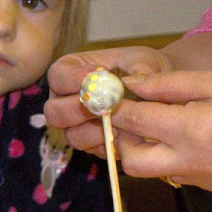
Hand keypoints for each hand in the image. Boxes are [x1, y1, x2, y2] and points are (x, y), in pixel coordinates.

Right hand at [45, 46, 173, 155]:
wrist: (158, 91)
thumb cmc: (143, 69)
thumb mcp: (144, 60)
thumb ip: (139, 68)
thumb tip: (130, 83)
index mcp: (69, 74)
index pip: (57, 76)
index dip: (73, 78)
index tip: (99, 76)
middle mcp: (66, 101)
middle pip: (53, 112)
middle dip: (77, 110)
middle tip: (103, 107)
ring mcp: (77, 126)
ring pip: (71, 136)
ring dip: (94, 131)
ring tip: (118, 124)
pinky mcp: (94, 144)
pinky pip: (93, 151)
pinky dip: (108, 144)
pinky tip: (126, 134)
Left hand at [101, 68, 211, 190]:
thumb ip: (170, 86)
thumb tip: (132, 85)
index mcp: (197, 130)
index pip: (134, 122)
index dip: (114, 106)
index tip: (105, 94)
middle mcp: (198, 162)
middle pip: (132, 162)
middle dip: (121, 138)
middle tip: (127, 113)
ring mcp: (210, 180)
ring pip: (155, 172)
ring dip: (145, 149)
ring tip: (156, 120)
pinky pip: (180, 174)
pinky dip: (171, 156)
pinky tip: (184, 133)